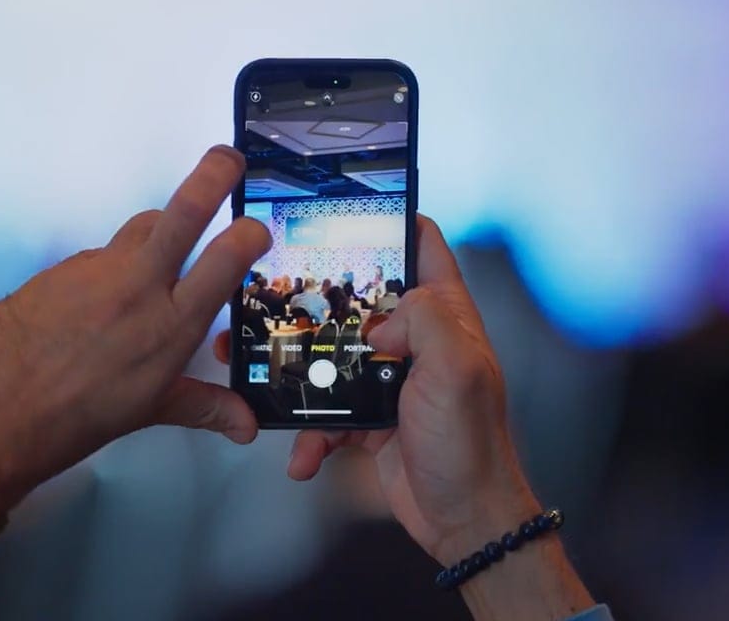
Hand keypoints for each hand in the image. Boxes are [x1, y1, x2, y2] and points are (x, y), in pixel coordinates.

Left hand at [0, 146, 267, 532]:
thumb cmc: (75, 421)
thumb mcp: (147, 411)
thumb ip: (203, 406)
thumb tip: (247, 426)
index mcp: (171, 326)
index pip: (225, 260)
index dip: (249, 235)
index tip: (257, 229)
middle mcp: (138, 288)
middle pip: (182, 212)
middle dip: (212, 176)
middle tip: (228, 158)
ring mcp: (94, 272)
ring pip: (140, 228)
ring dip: (159, 231)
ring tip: (162, 254)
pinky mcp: (58, 269)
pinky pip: (98, 257)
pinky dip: (110, 269)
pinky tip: (98, 302)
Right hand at [212, 215, 593, 619]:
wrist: (464, 519)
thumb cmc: (470, 444)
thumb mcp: (456, 368)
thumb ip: (423, 319)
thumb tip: (379, 320)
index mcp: (444, 316)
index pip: (423, 247)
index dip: (390, 221)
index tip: (345, 209)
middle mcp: (417, 340)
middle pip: (360, 300)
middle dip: (316, 300)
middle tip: (272, 295)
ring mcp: (390, 379)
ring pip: (332, 357)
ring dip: (296, 373)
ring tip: (258, 378)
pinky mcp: (369, 418)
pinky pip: (326, 414)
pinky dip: (311, 435)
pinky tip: (304, 457)